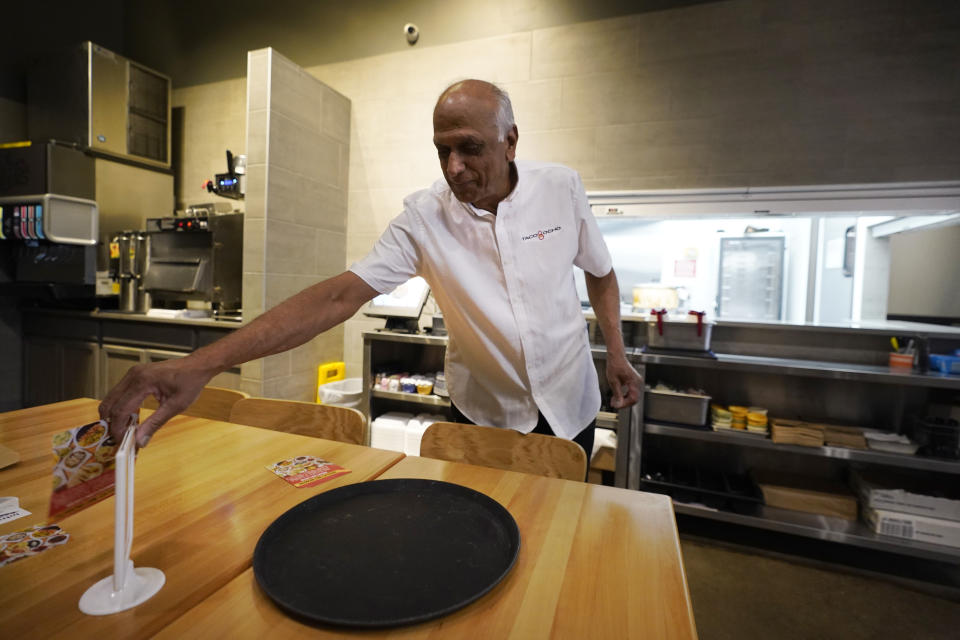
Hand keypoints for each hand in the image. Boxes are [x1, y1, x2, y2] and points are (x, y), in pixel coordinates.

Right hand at [98, 357, 212, 447]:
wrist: (197, 366)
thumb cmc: (190, 381)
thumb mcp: (176, 406)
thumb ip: (155, 423)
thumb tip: (139, 440)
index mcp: (143, 381)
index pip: (120, 409)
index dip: (118, 428)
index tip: (121, 441)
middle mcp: (134, 375)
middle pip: (110, 403)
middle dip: (111, 423)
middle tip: (119, 437)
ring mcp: (133, 373)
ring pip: (111, 398)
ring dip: (114, 415)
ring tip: (125, 429)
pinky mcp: (134, 374)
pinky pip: (119, 392)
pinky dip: (119, 406)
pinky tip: (130, 417)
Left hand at [606, 354, 642, 408]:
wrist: (616, 356)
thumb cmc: (614, 365)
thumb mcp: (613, 382)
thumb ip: (617, 394)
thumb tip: (618, 405)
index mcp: (634, 382)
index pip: (633, 399)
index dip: (625, 404)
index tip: (616, 406)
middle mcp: (638, 382)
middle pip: (634, 398)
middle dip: (624, 403)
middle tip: (614, 404)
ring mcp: (636, 381)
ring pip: (632, 396)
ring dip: (623, 400)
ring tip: (613, 400)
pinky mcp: (633, 381)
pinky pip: (631, 391)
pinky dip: (624, 395)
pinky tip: (616, 396)